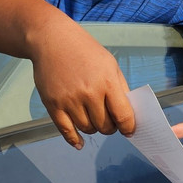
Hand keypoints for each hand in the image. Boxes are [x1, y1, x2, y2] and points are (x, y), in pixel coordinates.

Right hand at [29, 26, 135, 148]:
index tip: (130, 130)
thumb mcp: (110, 64)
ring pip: (87, 129)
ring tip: (93, 118)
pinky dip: (74, 140)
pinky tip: (80, 143)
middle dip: (110, 127)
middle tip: (109, 121)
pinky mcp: (52, 104)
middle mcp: (88, 93)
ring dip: (93, 128)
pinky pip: (66, 130)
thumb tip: (128, 115)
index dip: (129, 127)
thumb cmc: (85, 51)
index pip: (123, 116)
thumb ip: (120, 89)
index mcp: (107, 82)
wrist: (52, 40)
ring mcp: (69, 100)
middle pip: (105, 126)